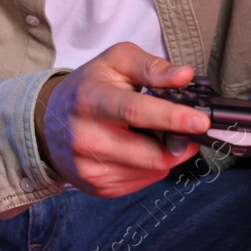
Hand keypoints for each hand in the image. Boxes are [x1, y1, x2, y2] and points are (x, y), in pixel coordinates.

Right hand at [35, 42, 210, 197]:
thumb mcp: (116, 62)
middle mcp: (87, 139)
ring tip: (152, 132)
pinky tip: (139, 147)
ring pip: (153, 170)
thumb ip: (152, 67)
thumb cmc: (88, 87)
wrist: (49, 122)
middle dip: (179, 140)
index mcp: (91, 100)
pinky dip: (152, 165)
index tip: (201, 121)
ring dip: (166, 153)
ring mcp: (92, 169)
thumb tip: (184, 76)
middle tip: (185, 125)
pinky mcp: (99, 188)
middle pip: (152, 153)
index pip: (136, 112)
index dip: (172, 118)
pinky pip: (144, 181)